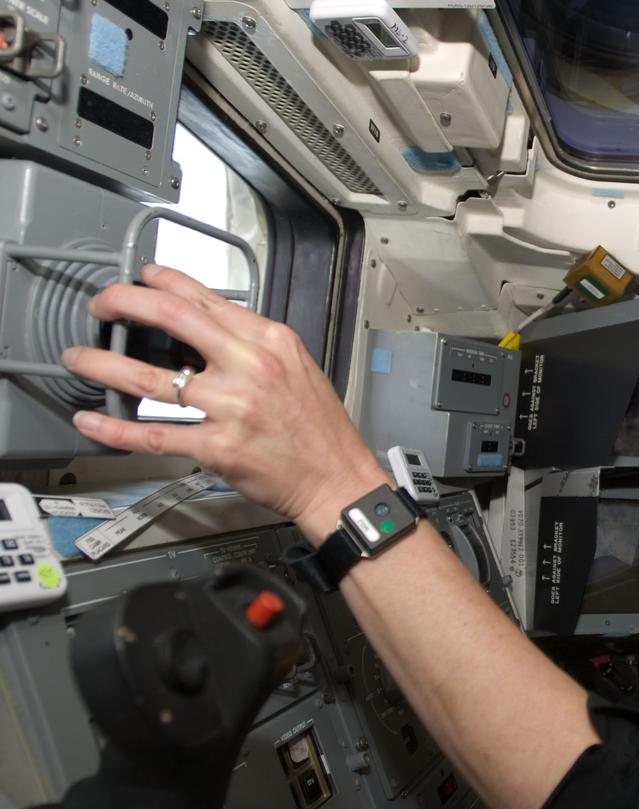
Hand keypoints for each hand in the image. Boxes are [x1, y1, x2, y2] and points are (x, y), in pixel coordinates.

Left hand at [60, 264, 387, 540]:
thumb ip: (253, 345)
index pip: (205, 297)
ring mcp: (232, 407)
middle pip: (172, 318)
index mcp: (271, 342)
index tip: (141, 278)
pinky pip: (154, 435)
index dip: (163, 282)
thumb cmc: (320, 431)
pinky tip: (93, 420)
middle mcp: (250, 368)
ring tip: (80, 358)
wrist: (337, 479)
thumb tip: (205, 329)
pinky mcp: (217, 447)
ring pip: (150, 378)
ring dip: (104, 364)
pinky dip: (115, 429)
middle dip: (124, 303)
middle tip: (102, 305)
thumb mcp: (298, 368)